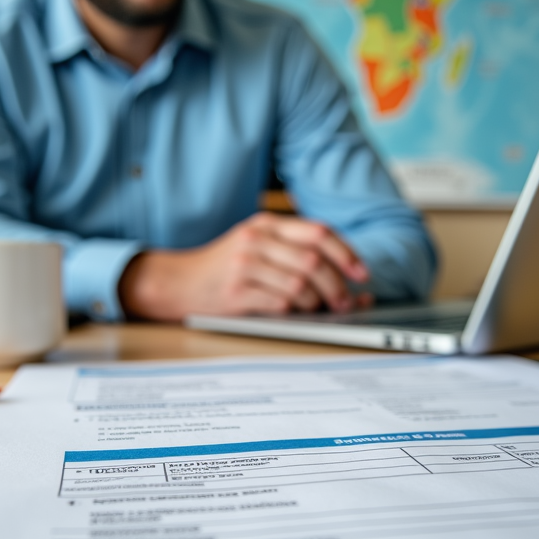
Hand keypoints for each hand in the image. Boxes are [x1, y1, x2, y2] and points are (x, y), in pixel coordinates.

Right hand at [119, 212, 371, 320]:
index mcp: (265, 224)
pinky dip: (296, 311)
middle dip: (337, 285)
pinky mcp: (236, 292)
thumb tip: (347, 277)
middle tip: (345, 302)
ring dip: (318, 302)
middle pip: (314, 260)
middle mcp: (256, 240)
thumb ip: (294, 254)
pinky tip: (295, 313)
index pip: (318, 233)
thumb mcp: (256, 247)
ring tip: (320, 311)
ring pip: (301, 283)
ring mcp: (245, 265)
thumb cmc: (223, 269)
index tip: (362, 274)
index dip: (347, 253)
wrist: (176, 283)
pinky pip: (281, 302)